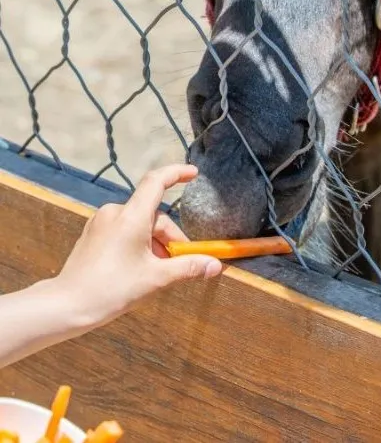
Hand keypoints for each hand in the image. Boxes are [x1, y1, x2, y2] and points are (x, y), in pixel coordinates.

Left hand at [54, 164, 221, 328]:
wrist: (67, 305)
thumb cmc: (112, 289)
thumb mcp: (155, 279)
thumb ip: (187, 267)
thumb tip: (215, 265)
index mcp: (131, 216)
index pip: (157, 181)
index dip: (177, 173)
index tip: (193, 174)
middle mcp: (115, 212)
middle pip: (153, 215)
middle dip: (169, 237)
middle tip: (180, 263)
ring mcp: (102, 222)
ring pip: (139, 225)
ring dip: (154, 243)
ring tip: (158, 272)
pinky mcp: (93, 234)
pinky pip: (124, 230)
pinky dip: (138, 244)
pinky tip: (138, 269)